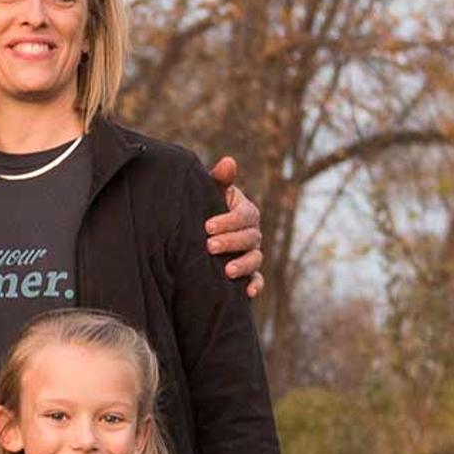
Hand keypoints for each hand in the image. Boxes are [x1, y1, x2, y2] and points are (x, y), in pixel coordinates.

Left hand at [203, 155, 266, 297]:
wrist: (195, 235)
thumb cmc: (203, 209)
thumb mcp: (208, 193)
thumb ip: (219, 179)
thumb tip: (229, 161)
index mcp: (245, 211)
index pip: (245, 215)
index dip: (229, 220)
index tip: (207, 226)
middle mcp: (252, 233)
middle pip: (251, 237)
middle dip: (231, 242)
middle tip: (209, 246)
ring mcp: (252, 253)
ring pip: (256, 259)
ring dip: (243, 265)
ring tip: (227, 271)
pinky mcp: (248, 273)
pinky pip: (258, 280)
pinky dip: (255, 285)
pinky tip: (248, 292)